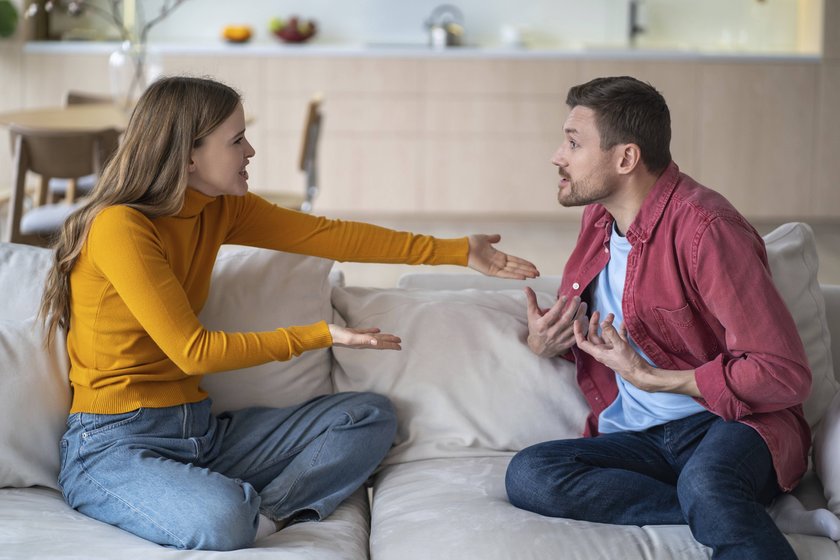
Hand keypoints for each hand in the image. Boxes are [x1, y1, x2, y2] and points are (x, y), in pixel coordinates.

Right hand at [328, 325, 401, 349]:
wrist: (327, 334)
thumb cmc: (338, 336)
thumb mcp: (352, 338)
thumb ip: (364, 339)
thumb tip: (376, 342)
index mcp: (364, 343)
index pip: (380, 344)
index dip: (390, 345)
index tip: (400, 346)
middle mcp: (363, 342)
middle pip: (379, 342)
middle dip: (390, 342)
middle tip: (400, 341)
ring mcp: (359, 337)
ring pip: (374, 337)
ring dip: (383, 337)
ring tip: (392, 337)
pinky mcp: (354, 332)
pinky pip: (366, 332)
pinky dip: (373, 331)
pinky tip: (377, 330)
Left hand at [467, 234, 538, 278]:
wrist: (463, 247)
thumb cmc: (472, 243)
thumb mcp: (485, 238)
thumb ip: (493, 238)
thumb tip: (499, 237)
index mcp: (499, 256)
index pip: (515, 260)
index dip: (525, 263)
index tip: (534, 266)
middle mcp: (499, 263)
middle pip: (517, 267)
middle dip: (528, 270)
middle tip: (538, 274)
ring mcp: (496, 268)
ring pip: (513, 271)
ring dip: (524, 273)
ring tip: (534, 276)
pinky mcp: (491, 272)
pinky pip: (505, 274)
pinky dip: (514, 276)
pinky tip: (523, 277)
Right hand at [525, 288, 587, 357]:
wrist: (538, 347)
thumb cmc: (535, 328)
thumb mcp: (532, 314)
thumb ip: (531, 300)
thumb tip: (526, 288)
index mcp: (542, 325)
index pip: (552, 314)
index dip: (559, 305)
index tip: (565, 296)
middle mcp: (551, 333)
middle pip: (565, 319)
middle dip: (573, 307)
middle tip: (578, 298)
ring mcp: (560, 339)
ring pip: (573, 326)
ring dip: (580, 315)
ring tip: (584, 305)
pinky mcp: (566, 344)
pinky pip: (577, 335)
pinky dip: (582, 327)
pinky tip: (585, 318)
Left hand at [572, 312, 699, 395]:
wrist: (641, 374)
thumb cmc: (628, 363)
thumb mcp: (620, 346)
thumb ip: (611, 333)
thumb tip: (603, 322)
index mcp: (598, 352)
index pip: (582, 342)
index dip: (577, 331)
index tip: (577, 320)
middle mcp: (603, 351)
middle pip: (593, 336)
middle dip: (594, 324)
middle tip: (597, 312)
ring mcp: (612, 350)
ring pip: (606, 335)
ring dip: (608, 325)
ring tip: (612, 315)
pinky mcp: (621, 349)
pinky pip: (617, 337)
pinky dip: (619, 330)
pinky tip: (623, 322)